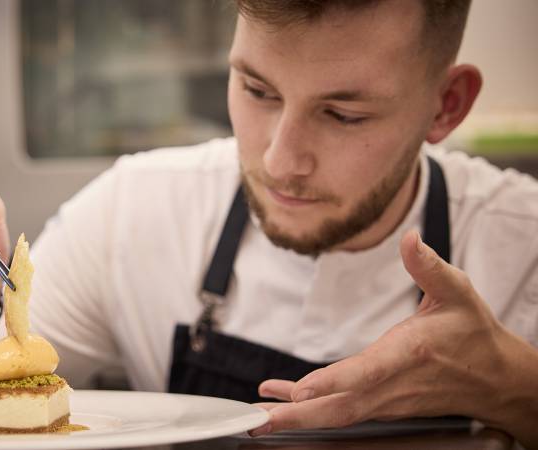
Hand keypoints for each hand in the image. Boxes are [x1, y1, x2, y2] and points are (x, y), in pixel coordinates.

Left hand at [250, 229, 537, 446]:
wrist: (495, 378)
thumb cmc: (472, 333)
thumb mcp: (457, 292)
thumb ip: (429, 267)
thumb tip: (410, 239)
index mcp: (409, 352)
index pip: (367, 372)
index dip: (333, 382)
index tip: (301, 390)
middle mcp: (394, 384)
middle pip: (341, 407)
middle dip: (299, 415)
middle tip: (260, 419)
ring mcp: (387, 400)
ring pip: (338, 414)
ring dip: (297, 417)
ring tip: (259, 415)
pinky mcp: (381, 405)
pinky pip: (341, 410)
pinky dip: (310, 408)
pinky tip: (282, 399)